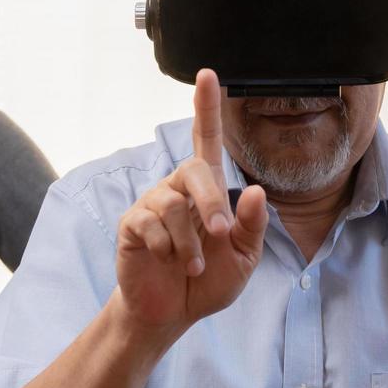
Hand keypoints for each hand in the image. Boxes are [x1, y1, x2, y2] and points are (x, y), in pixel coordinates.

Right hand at [114, 69, 267, 337]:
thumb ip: (251, 226)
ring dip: (190, 242)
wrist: (173, 313)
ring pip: (173, 204)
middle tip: (220, 233)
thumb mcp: (243, 258)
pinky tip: (167, 261)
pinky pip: (150, 224)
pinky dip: (167, 248)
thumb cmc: (209, 280)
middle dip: (211, 202)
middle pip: (193, 169)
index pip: (206, 140)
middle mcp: (178, 189)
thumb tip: (256, 191)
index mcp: (208, 190)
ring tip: (193, 265)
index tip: (207, 74)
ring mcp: (152, 205)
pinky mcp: (132, 225)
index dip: (206, 107)